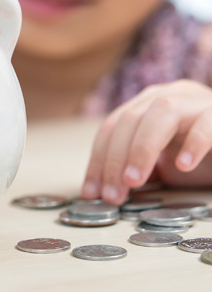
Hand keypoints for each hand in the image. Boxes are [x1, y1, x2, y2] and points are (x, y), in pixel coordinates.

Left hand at [82, 80, 211, 202]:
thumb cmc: (203, 159)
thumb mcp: (165, 165)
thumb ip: (139, 170)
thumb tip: (103, 191)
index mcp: (146, 105)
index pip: (112, 127)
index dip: (98, 160)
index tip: (91, 193)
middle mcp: (168, 95)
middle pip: (130, 119)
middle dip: (115, 159)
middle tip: (112, 196)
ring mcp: (196, 100)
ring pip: (162, 110)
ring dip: (143, 146)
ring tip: (135, 181)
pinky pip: (207, 122)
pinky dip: (193, 142)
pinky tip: (183, 166)